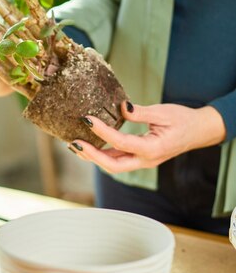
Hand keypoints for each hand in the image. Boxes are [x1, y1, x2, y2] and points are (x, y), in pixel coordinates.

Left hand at [68, 102, 225, 172]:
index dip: (102, 131)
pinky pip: (118, 160)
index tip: (87, 119)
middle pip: (113, 166)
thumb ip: (140, 112)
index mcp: (153, 148)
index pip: (121, 142)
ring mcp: (142, 161)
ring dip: (94, 157)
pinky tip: (90, 145)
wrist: (198, 131)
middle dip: (91, 156)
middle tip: (74, 143)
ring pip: (114, 165)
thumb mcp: (162, 112)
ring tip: (76, 145)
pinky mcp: (139, 158)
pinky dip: (102, 154)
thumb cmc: (182, 120)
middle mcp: (146, 160)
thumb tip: (120, 107)